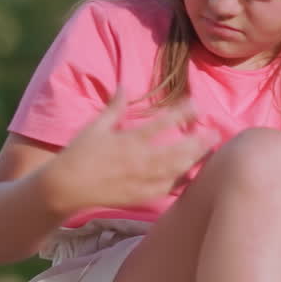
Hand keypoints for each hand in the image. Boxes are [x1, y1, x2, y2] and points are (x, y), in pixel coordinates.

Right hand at [47, 89, 217, 212]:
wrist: (66, 187)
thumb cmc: (79, 153)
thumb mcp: (96, 126)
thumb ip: (114, 106)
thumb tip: (123, 84)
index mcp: (128, 141)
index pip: (161, 124)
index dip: (182, 113)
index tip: (197, 105)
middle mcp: (139, 162)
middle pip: (177, 151)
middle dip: (199, 142)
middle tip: (215, 132)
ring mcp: (142, 181)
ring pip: (177, 171)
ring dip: (196, 160)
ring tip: (210, 151)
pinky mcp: (141, 197)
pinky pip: (169, 189)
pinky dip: (183, 181)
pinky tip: (194, 173)